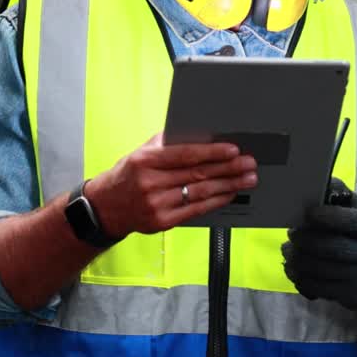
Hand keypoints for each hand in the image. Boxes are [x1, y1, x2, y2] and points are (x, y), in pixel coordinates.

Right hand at [85, 132, 257, 238]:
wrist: (106, 206)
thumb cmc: (128, 174)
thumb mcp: (141, 152)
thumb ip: (167, 143)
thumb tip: (200, 134)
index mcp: (145, 161)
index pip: (184, 155)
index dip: (211, 152)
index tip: (233, 150)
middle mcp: (150, 183)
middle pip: (197, 175)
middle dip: (228, 169)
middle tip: (249, 164)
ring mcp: (156, 204)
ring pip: (200, 193)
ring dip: (228, 185)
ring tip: (247, 179)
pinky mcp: (162, 221)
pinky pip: (196, 210)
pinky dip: (216, 201)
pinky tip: (230, 194)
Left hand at [281, 178, 356, 309]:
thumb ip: (340, 196)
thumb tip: (319, 180)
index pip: (347, 222)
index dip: (323, 217)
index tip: (307, 214)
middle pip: (329, 248)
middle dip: (304, 240)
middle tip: (291, 234)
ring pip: (319, 270)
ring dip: (296, 259)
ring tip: (287, 250)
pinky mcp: (350, 296)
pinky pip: (316, 287)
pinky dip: (298, 277)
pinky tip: (293, 268)